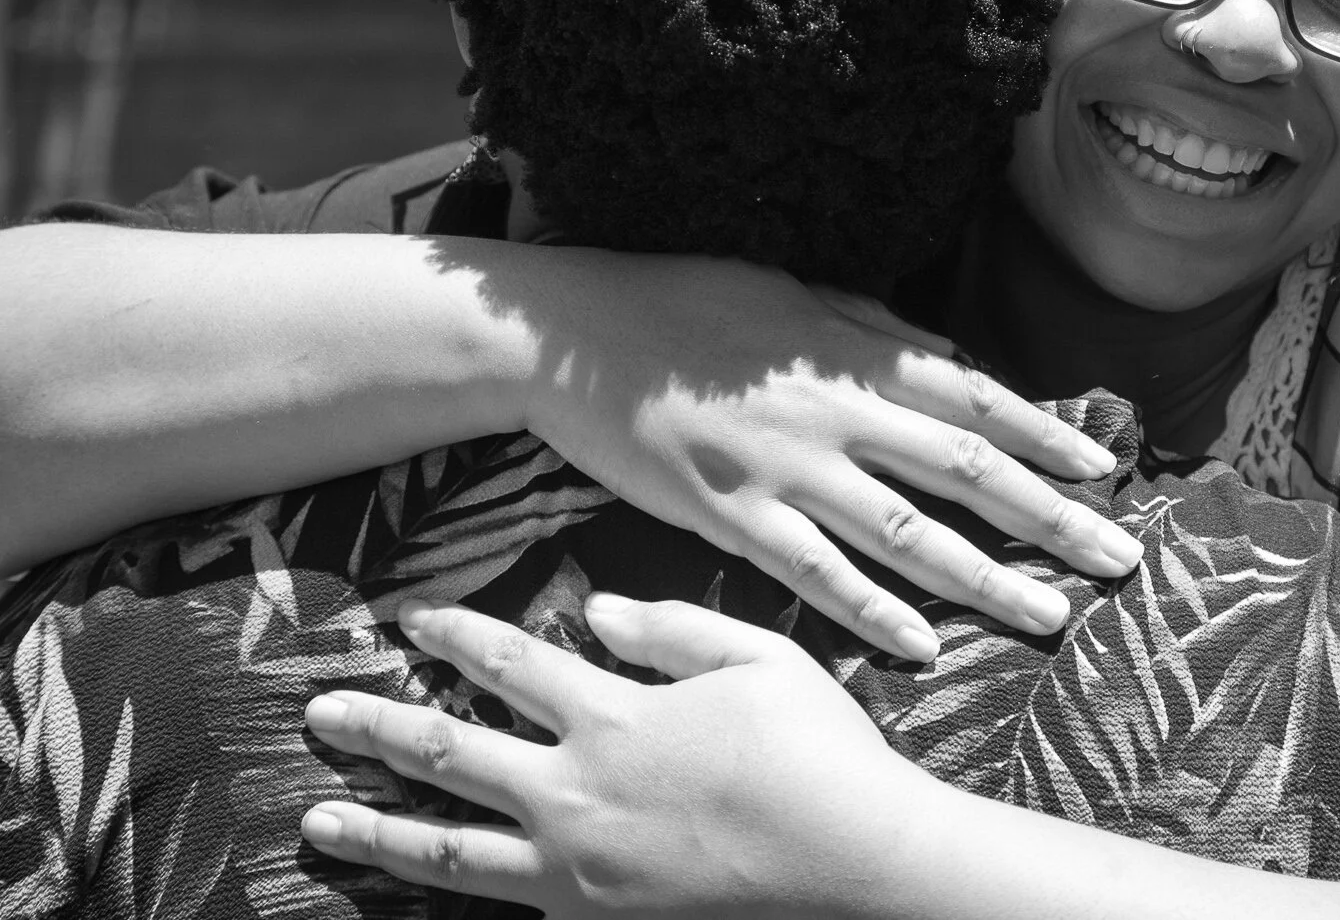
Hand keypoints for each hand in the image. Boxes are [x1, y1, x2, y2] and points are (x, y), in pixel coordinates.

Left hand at [300, 596, 927, 916]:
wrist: (859, 869)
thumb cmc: (822, 754)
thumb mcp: (763, 659)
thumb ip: (673, 630)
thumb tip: (597, 611)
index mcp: (616, 717)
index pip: (513, 663)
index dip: (458, 637)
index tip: (411, 621)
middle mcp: (577, 793)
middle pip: (449, 752)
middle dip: (377, 728)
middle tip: (320, 712)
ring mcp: (577, 870)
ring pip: (448, 848)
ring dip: (375, 829)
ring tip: (316, 821)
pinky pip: (500, 903)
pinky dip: (445, 894)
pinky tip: (420, 887)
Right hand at [518, 252, 1138, 660]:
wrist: (575, 332)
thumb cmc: (688, 300)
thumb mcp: (797, 293)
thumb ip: (879, 329)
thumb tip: (956, 359)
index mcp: (857, 352)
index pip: (978, 399)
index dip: (1048, 437)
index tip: (1106, 472)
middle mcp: (838, 411)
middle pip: (967, 473)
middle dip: (1052, 519)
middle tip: (1120, 559)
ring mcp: (787, 468)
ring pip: (908, 534)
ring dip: (987, 580)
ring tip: (1052, 616)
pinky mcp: (731, 515)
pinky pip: (815, 576)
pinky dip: (872, 614)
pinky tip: (923, 649)